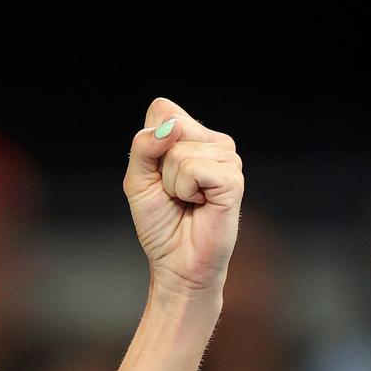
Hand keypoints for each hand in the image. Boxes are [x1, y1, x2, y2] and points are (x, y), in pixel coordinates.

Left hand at [123, 97, 243, 301]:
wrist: (177, 261)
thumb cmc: (160, 222)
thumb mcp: (137, 179)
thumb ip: (143, 146)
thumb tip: (170, 128)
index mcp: (193, 137)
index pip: (163, 109)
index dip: (149, 141)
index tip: (157, 173)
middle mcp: (214, 142)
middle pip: (172, 125)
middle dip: (159, 165)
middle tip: (173, 191)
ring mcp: (228, 159)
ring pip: (180, 150)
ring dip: (172, 182)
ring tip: (187, 200)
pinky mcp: (233, 178)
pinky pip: (194, 168)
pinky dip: (186, 190)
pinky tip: (200, 203)